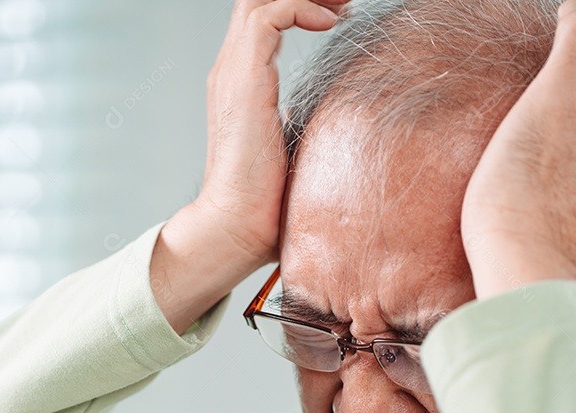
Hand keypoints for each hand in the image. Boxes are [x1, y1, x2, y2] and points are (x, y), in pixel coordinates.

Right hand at [154, 0, 348, 332]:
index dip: (301, 3)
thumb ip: (301, 121)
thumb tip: (329, 115)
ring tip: (343, 1)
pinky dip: (302, 9)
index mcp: (241, 82)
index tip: (339, 10)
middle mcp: (232, 70)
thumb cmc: (267, 201)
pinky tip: (331, 24)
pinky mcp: (244, 80)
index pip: (263, 17)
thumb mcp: (292, 147)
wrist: (238, 226)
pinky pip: (268, 16)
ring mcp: (233, 73)